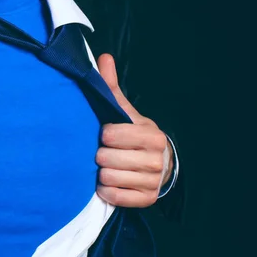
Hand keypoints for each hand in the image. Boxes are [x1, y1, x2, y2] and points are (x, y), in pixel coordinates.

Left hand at [95, 54, 172, 207]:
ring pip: (110, 178)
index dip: (104, 134)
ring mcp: (153, 181)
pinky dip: (107, 191)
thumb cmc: (133, 133)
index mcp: (151, 134)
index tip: (105, 133)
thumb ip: (111, 87)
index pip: (113, 134)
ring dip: (101, 173)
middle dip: (100, 155)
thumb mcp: (124, 110)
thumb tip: (103, 57)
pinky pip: (115, 197)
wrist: (157, 163)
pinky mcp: (147, 199)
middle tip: (103, 152)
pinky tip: (108, 183)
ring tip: (105, 166)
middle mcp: (156, 159)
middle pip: (108, 158)